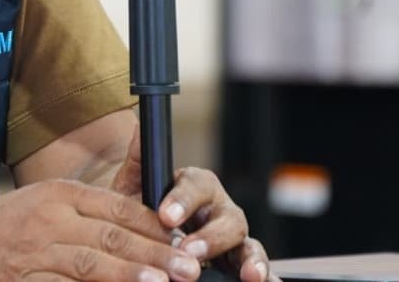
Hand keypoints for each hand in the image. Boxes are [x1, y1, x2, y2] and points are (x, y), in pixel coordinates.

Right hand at [0, 179, 205, 280]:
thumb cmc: (0, 228)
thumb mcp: (42, 204)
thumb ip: (87, 213)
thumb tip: (140, 228)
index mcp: (58, 194)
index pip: (116, 206)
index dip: (153, 225)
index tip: (183, 241)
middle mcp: (48, 219)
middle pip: (111, 234)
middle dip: (153, 253)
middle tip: (188, 268)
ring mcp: (34, 253)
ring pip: (90, 263)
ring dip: (129, 274)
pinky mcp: (22, 281)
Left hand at [108, 125, 276, 281]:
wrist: (140, 238)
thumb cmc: (139, 211)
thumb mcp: (134, 189)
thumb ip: (139, 163)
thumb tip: (140, 130)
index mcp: (195, 188)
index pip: (196, 186)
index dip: (183, 200)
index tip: (165, 216)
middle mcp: (219, 211)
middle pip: (229, 217)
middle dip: (212, 236)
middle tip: (189, 251)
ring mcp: (233, 240)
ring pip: (249, 244)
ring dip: (251, 259)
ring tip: (248, 275)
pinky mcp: (239, 263)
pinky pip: (255, 268)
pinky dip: (264, 275)